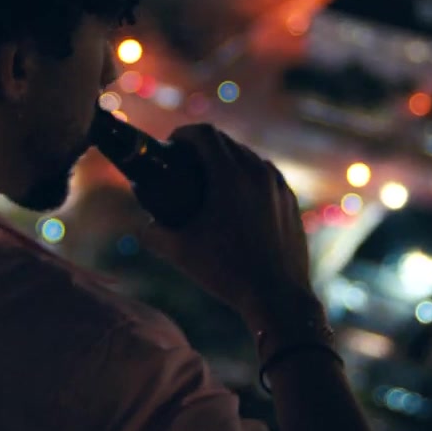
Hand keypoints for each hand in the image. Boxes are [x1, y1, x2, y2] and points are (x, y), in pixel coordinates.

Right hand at [139, 123, 318, 327]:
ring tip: (210, 179)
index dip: (183, 134)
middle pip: (226, 142)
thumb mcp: (180, 252)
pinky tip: (237, 197)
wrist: (277, 297)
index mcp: (231, 176)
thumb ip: (153, 234)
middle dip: (202, 146)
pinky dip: (247, 175)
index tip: (170, 144)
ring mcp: (278, 185)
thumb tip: (141, 225)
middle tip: (184, 163)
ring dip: (226, 159)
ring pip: (248, 157)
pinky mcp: (289, 200)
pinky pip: (265, 175)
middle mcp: (258, 173)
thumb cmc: (227, 273)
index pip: (205, 135)